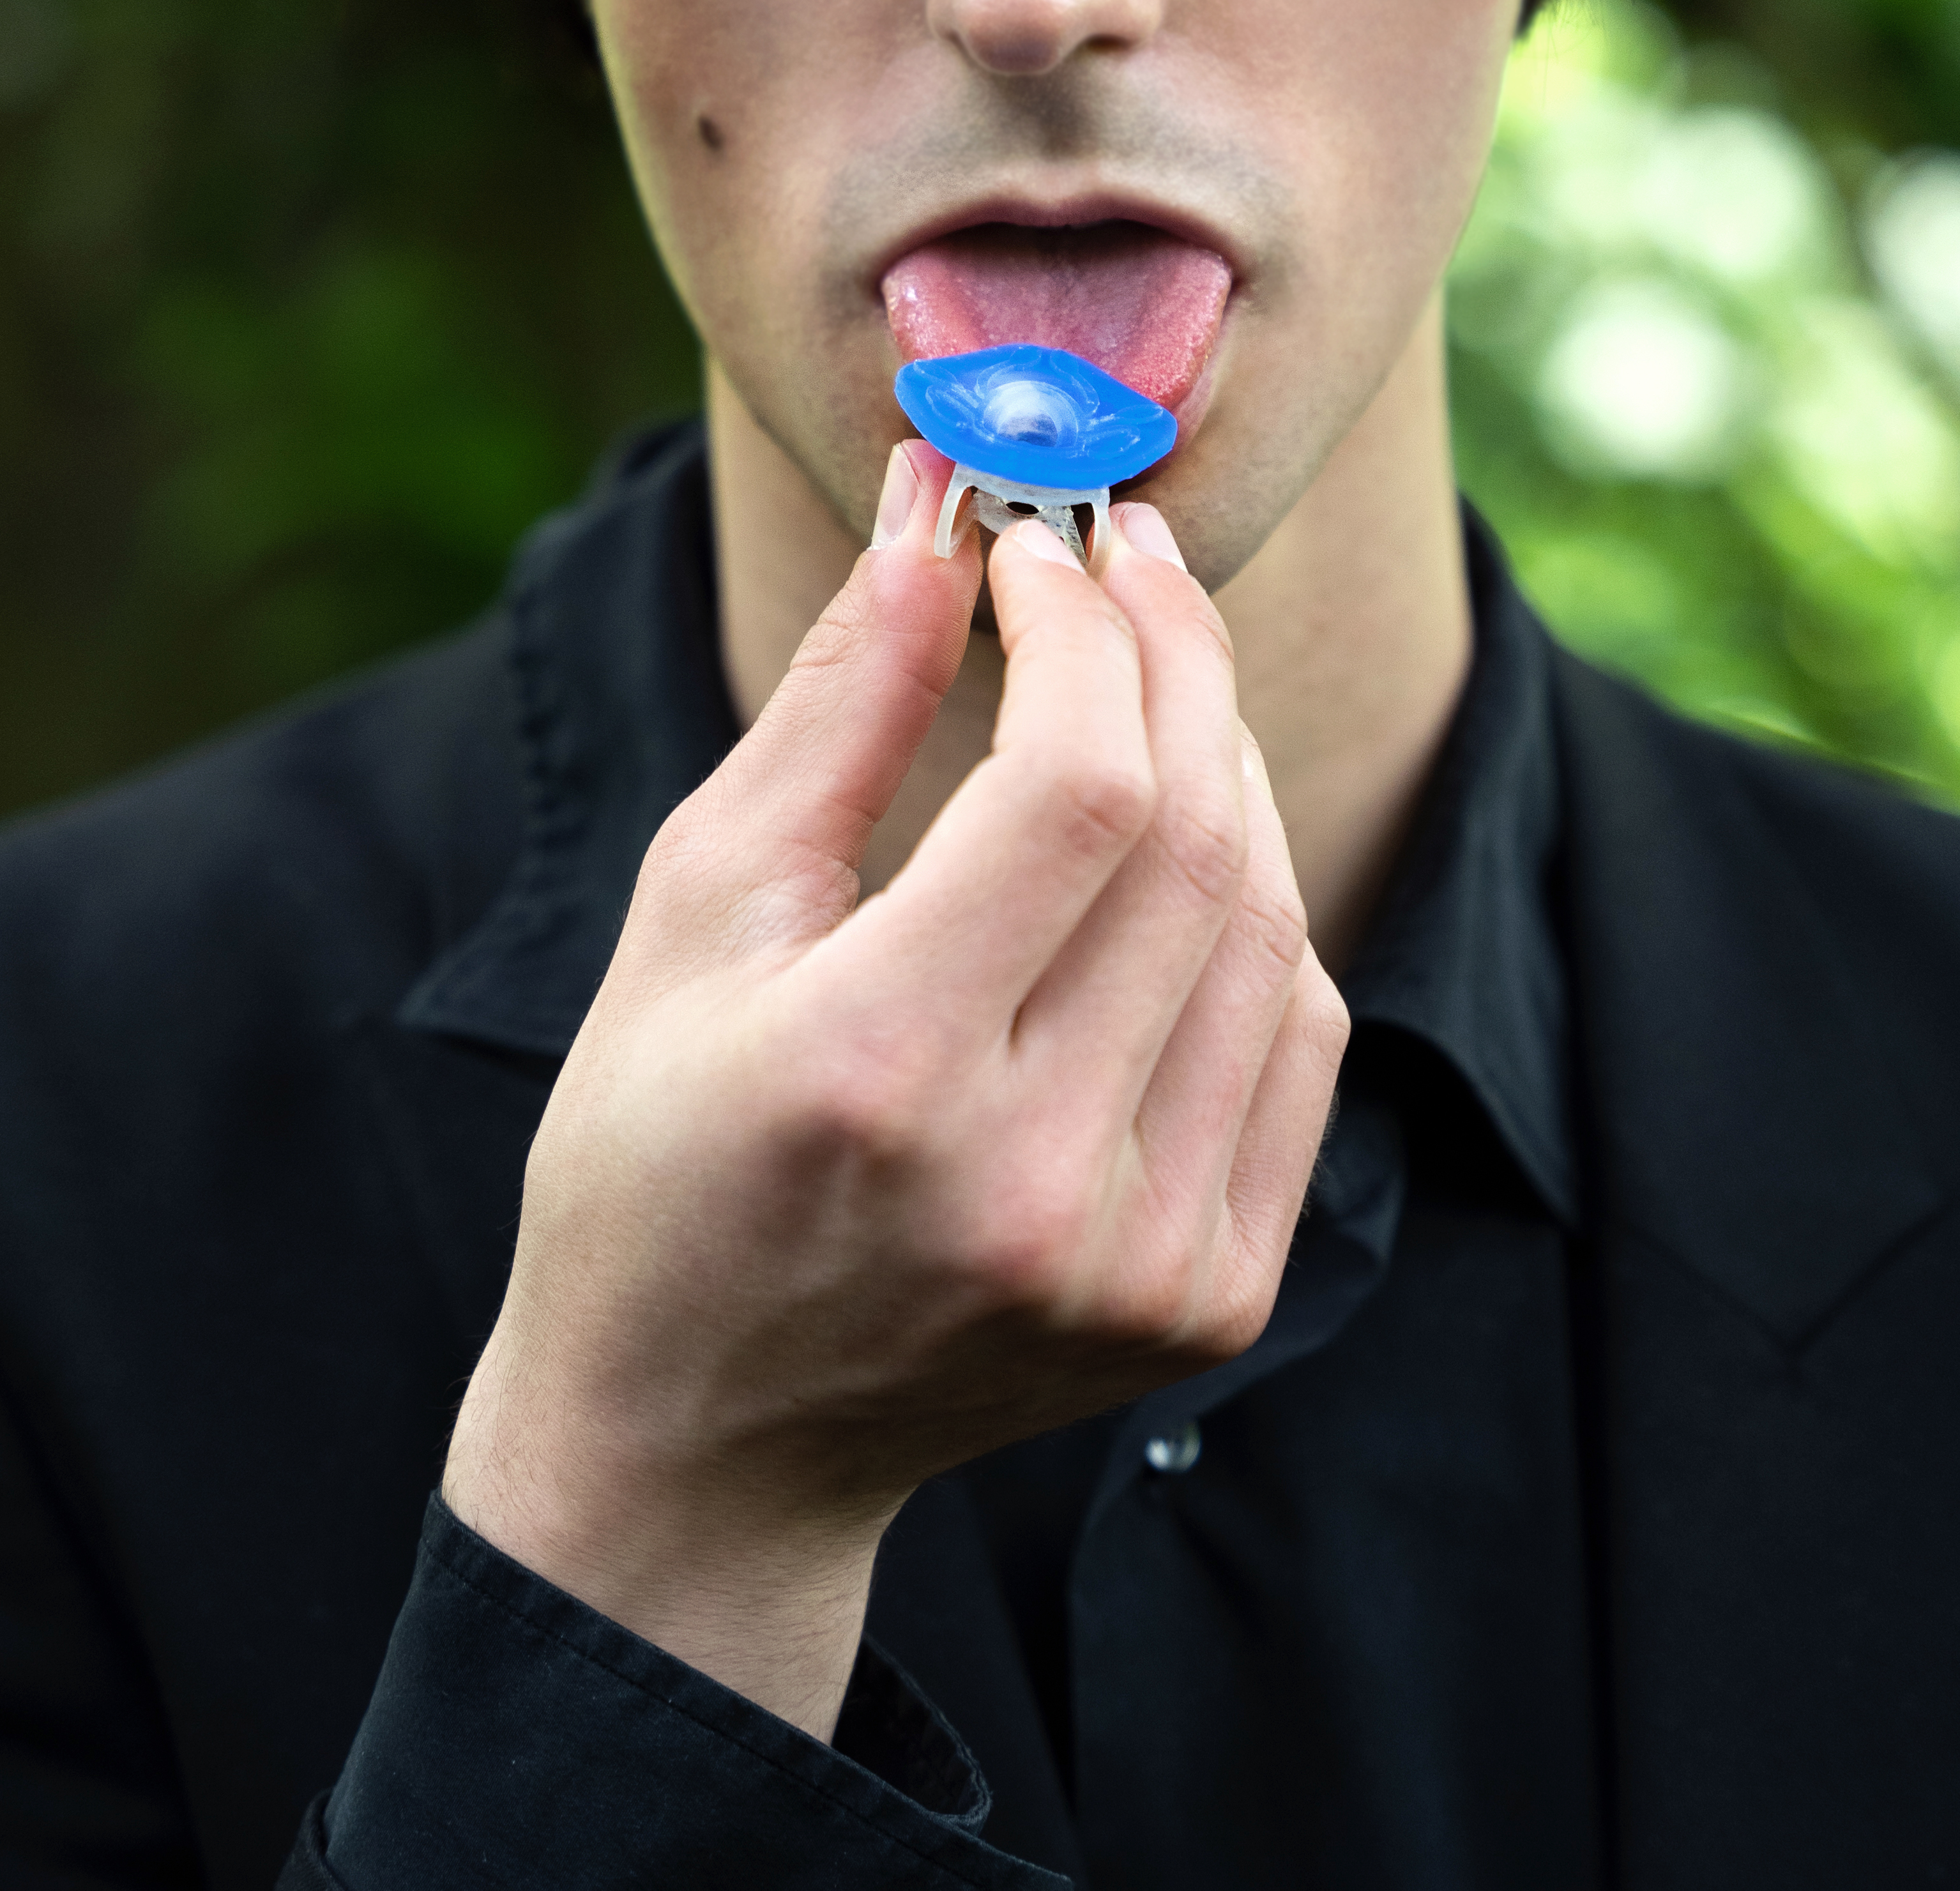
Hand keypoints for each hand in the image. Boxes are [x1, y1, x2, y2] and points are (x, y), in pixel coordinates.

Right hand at [441, 439, 1348, 1739]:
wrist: (700, 1449)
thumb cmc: (657, 1149)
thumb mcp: (699, 904)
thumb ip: (842, 699)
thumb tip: (941, 509)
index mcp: (876, 1071)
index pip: (1077, 787)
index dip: (1087, 628)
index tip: (1046, 541)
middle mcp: (1032, 1181)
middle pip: (1194, 840)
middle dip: (1174, 658)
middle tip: (1127, 561)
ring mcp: (1143, 1261)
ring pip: (1272, 928)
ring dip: (1223, 766)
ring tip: (1147, 686)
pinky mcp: (1214, 1303)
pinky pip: (1302, 1040)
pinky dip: (1255, 910)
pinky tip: (1180, 848)